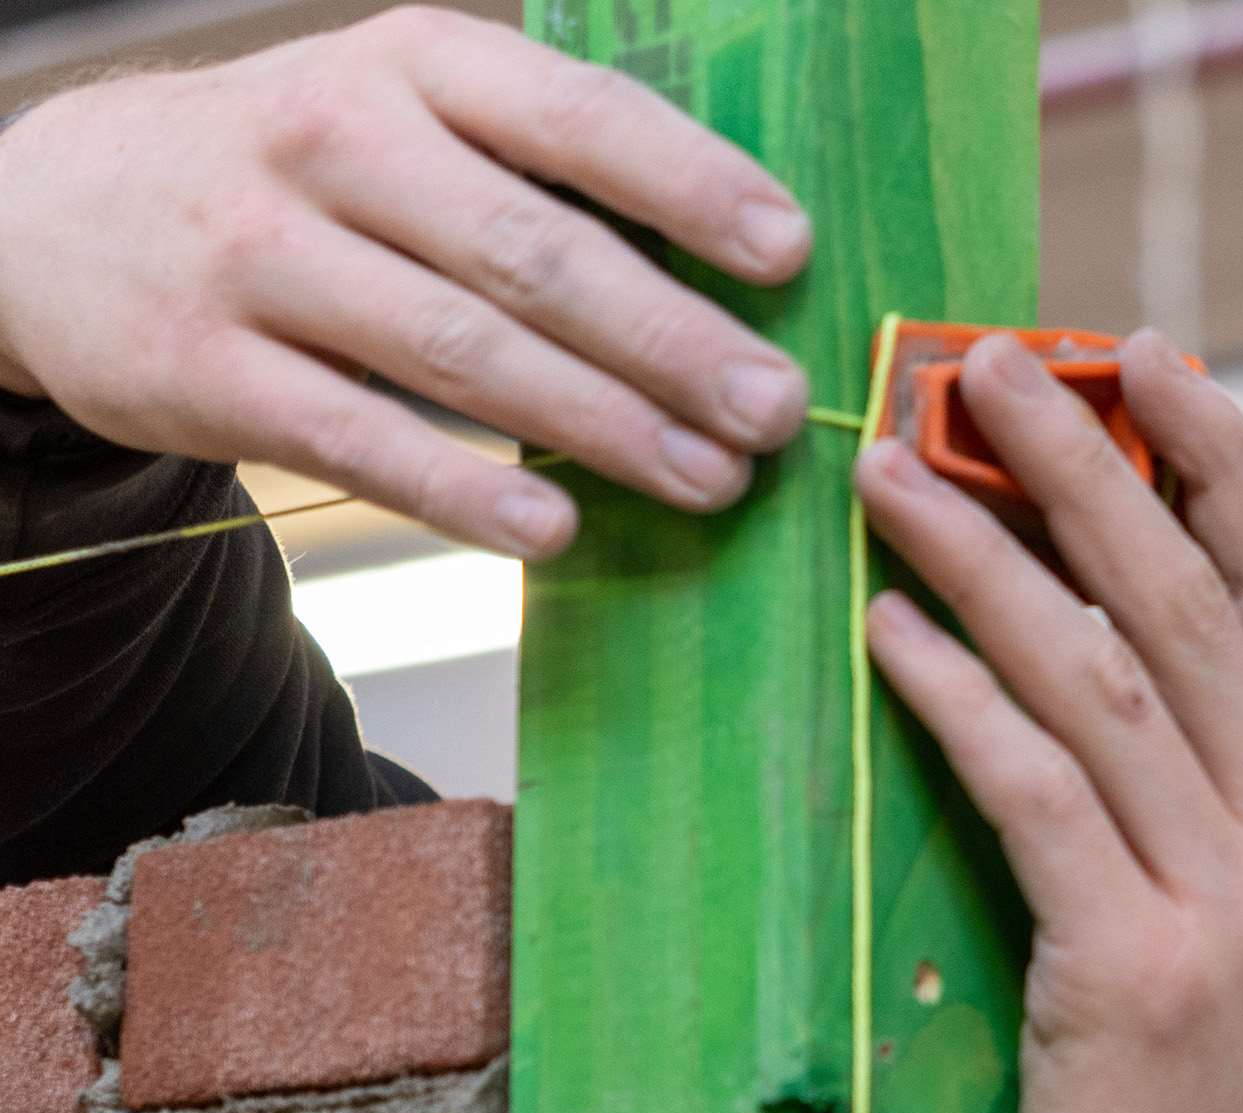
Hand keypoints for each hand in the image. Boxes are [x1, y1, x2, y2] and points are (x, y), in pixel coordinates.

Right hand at [0, 5, 812, 557]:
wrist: (57, 209)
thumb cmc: (303, 173)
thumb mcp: (406, 113)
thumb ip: (543, 169)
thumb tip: (739, 265)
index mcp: (412, 66)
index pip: (575, 116)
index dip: (690, 186)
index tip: (788, 254)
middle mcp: (334, 145)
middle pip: (531, 254)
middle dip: (669, 340)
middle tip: (772, 409)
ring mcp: (261, 256)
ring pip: (461, 352)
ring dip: (600, 426)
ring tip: (708, 480)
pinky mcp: (209, 369)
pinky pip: (362, 441)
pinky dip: (467, 495)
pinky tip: (553, 533)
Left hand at [857, 333, 1242, 1112]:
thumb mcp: (1207, 943)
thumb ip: (1169, 806)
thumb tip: (1054, 649)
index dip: (1218, 461)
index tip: (1139, 357)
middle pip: (1195, 607)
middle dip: (1086, 465)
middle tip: (980, 366)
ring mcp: (1226, 913)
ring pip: (1105, 680)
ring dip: (988, 559)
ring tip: (887, 475)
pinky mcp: (1134, 976)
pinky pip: (1039, 794)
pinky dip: (959, 697)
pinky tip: (888, 636)